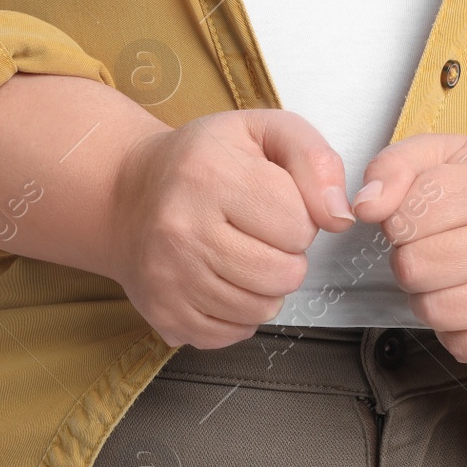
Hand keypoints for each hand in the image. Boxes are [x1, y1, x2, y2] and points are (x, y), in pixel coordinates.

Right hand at [103, 109, 355, 349]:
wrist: (126, 192)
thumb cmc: (204, 160)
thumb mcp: (263, 132)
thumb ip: (315, 160)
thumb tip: (340, 217)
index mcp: (210, 175)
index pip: (298, 223)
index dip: (300, 217)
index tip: (274, 205)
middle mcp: (181, 228)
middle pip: (283, 273)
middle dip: (288, 256)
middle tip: (261, 235)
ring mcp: (168, 276)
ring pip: (260, 309)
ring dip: (266, 287)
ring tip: (244, 256)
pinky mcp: (162, 312)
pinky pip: (231, 333)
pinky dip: (239, 313)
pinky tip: (223, 281)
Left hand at [352, 133, 466, 369]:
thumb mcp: (447, 159)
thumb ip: (395, 166)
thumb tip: (366, 206)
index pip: (406, 215)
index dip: (399, 221)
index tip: (422, 219)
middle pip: (415, 266)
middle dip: (411, 261)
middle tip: (436, 252)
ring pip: (434, 310)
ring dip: (429, 298)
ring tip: (453, 279)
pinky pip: (461, 346)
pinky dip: (456, 331)